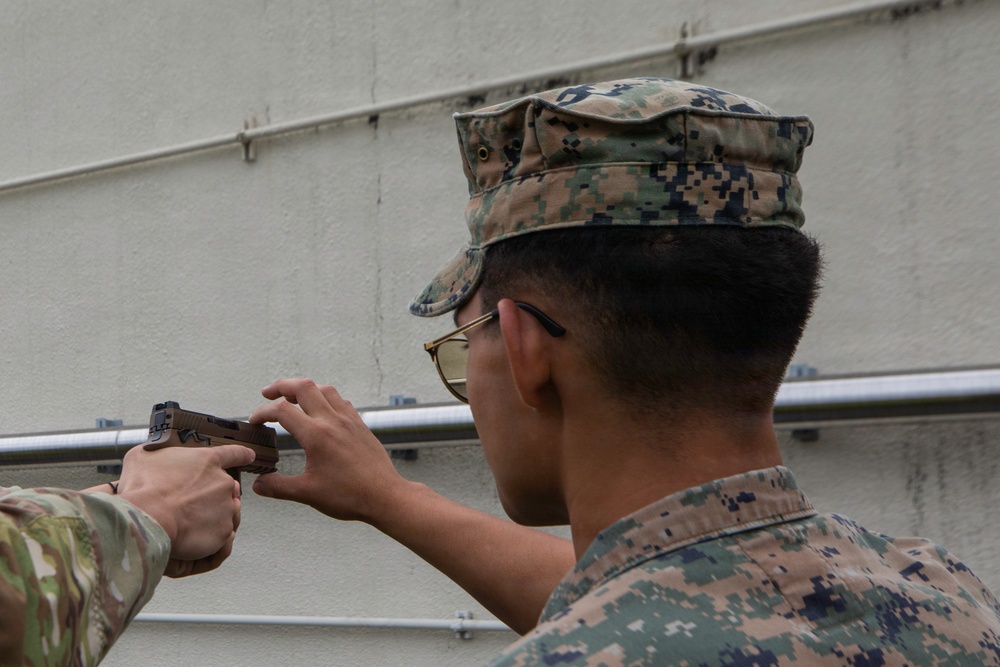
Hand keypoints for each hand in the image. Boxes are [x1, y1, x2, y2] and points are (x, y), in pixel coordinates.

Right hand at [116, 444, 253, 575]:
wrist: (147, 520)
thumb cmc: (142, 488)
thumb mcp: (142, 458)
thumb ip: (156, 454)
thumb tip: (152, 456)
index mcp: (207, 461)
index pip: (233, 453)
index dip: (242, 454)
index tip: (250, 456)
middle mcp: (223, 482)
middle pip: (227, 488)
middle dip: (213, 495)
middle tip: (190, 503)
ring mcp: (226, 507)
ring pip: (225, 512)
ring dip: (211, 516)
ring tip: (188, 521)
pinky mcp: (224, 531)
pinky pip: (221, 534)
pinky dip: (209, 536)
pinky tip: (191, 535)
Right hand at [249, 378, 406, 522]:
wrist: (385, 496)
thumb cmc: (350, 496)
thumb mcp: (307, 494)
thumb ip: (278, 487)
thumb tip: (258, 484)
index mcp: (317, 436)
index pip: (282, 411)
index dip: (262, 412)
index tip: (254, 421)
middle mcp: (333, 421)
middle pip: (303, 387)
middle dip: (281, 385)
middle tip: (267, 393)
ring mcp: (349, 420)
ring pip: (324, 389)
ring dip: (305, 388)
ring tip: (291, 397)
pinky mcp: (360, 425)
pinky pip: (341, 400)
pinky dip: (325, 397)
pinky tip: (321, 409)